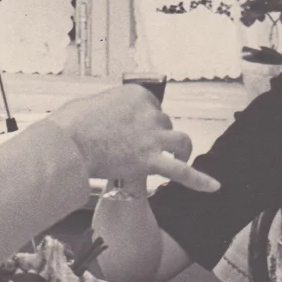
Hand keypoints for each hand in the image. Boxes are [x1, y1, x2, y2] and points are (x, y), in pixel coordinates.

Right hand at [48, 86, 219, 192]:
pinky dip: (199, 180)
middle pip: (164, 124)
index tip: (135, 127)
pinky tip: (213, 186)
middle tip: (136, 146)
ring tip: (180, 157)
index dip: (145, 119)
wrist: (68, 144)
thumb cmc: (72, 125)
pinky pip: (181, 172)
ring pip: (180, 141)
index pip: (153, 105)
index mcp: (137, 95)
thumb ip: (110, 108)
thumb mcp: (92, 103)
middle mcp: (149, 113)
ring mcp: (152, 137)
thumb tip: (108, 118)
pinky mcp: (150, 161)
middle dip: (155, 135)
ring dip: (181, 149)